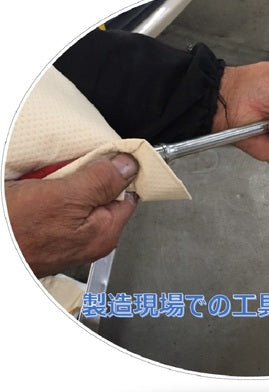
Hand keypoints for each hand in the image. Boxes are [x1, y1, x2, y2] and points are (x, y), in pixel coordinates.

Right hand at [5, 153, 138, 276]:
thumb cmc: (17, 231)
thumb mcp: (66, 197)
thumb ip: (102, 181)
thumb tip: (130, 166)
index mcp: (104, 232)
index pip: (128, 193)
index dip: (121, 171)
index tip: (111, 154)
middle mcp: (90, 237)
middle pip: (102, 192)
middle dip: (87, 175)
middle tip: (66, 170)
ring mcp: (67, 235)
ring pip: (76, 194)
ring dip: (63, 180)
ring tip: (45, 180)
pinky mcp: (46, 230)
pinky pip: (55, 201)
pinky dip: (47, 189)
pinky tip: (35, 187)